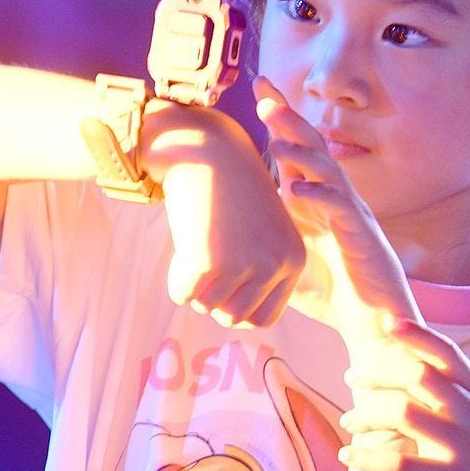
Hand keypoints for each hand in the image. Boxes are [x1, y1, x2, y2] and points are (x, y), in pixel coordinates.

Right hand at [141, 101, 304, 326]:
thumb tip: (235, 320)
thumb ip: (258, 274)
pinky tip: (185, 243)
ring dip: (194, 286)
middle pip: (234, 318)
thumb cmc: (228, 193)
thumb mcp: (260, 234)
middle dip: (212, 298)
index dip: (237, 306)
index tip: (224, 282)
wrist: (208, 151)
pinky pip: (182, 294)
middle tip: (205, 263)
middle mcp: (277, 264)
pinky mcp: (212, 261)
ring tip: (197, 247)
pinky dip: (175, 277)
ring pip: (207, 306)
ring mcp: (247, 264)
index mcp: (294, 259)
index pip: (264, 317)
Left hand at [255, 77, 417, 339]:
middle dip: (290, 121)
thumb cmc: (336, 293)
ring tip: (276, 141)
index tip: (259, 91)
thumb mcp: (290, 260)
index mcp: (318, 200)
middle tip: (265, 96)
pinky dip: (319, 197)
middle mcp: (336, 200)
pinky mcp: (363, 239)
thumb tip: (224, 231)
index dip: (282, 121)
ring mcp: (352, 217)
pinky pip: (341, 211)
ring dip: (303, 154)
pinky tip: (297, 189)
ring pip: (329, 173)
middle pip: (314, 149)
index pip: (299, 151)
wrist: (374, 326)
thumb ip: (268, 238)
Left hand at [337, 318, 469, 470]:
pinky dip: (366, 457)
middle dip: (378, 372)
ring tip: (347, 422)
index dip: (416, 334)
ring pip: (404, 414)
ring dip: (366, 414)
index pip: (446, 353)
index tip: (387, 322)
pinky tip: (347, 455)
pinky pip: (399, 465)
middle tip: (351, 377)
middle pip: (418, 376)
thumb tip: (410, 377)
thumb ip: (454, 398)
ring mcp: (462, 447)